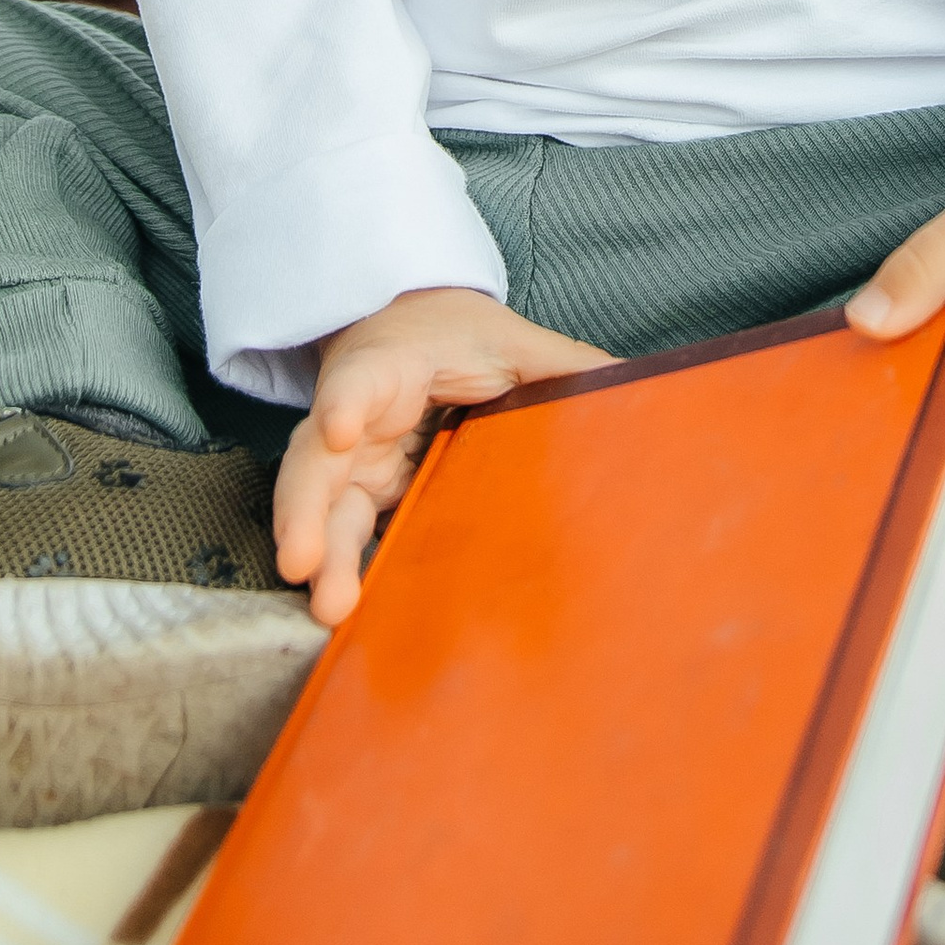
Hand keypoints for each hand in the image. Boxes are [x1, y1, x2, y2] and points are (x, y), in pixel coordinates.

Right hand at [274, 286, 611, 624]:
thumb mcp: (513, 341)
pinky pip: (344, 534)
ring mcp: (351, 461)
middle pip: (315, 459)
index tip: (341, 429)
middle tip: (302, 562)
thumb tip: (642, 389)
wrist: (413, 328)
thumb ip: (567, 367)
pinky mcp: (362, 495)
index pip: (360, 378)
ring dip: (320, 557)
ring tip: (329, 609)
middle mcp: (356, 416)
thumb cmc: (459, 336)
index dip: (346, 402)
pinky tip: (348, 616)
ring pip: (320, 508)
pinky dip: (342, 571)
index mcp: (393, 364)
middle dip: (304, 511)